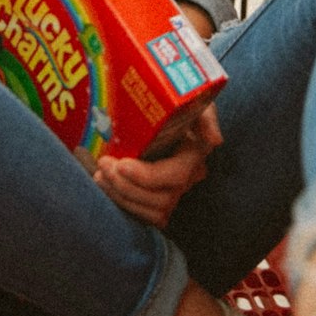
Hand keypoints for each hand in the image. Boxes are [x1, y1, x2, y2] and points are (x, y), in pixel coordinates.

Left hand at [93, 104, 221, 226]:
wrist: (160, 110)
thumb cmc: (178, 103)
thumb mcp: (194, 101)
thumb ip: (206, 116)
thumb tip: (216, 140)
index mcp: (194, 155)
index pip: (175, 176)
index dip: (147, 176)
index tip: (121, 164)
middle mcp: (187, 179)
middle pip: (161, 199)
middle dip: (128, 187)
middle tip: (103, 166)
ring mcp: (173, 192)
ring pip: (151, 211)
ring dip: (121, 196)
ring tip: (100, 176)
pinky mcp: (157, 199)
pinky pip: (143, 215)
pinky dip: (122, 204)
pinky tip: (105, 186)